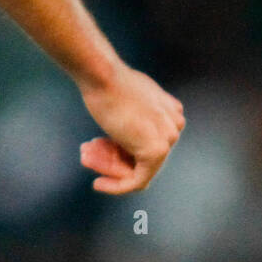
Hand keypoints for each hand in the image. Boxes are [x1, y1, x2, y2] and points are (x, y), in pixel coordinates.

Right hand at [78, 62, 184, 193]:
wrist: (103, 75)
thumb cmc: (108, 81)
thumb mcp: (129, 94)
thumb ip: (137, 110)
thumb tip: (131, 123)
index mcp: (172, 111)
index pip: (148, 140)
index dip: (121, 145)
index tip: (100, 143)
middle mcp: (175, 125)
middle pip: (143, 154)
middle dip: (114, 157)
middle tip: (89, 152)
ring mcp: (168, 139)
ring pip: (138, 167)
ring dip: (110, 168)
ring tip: (87, 161)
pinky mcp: (156, 152)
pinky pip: (137, 180)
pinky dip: (117, 186)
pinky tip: (98, 184)